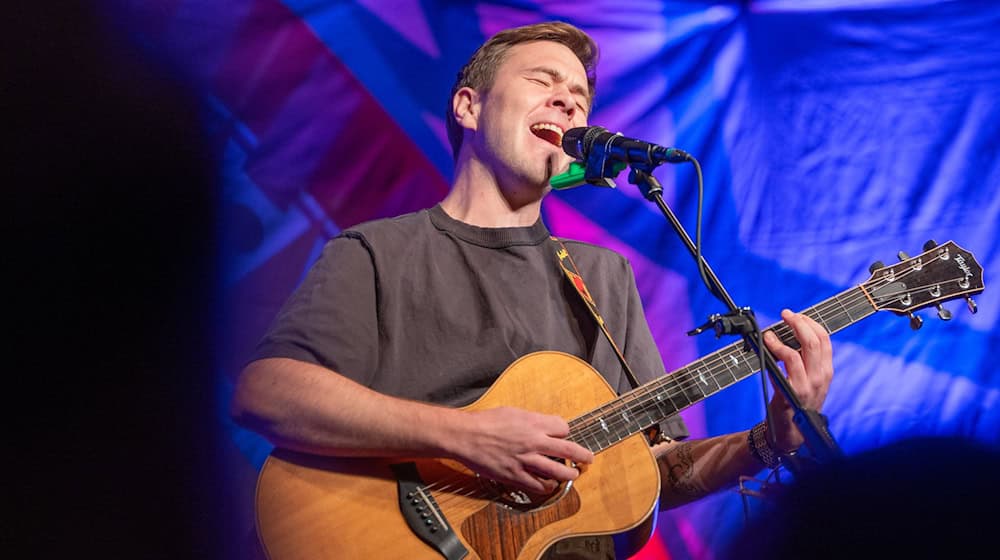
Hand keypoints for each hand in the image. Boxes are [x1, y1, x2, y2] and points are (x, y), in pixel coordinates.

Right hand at [453, 407, 593, 493]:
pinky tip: (548, 485)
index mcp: (533, 422)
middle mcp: (534, 441)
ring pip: (559, 471)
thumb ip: (530, 420)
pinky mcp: (516, 475)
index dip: (565, 432)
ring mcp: (526, 460)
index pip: (563, 428)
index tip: (563, 436)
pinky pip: (539, 485)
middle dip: (583, 455)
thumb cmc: (485, 422)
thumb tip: (541, 424)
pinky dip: (547, 487)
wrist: (466, 436)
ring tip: (573, 475)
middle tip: (588, 458)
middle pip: (570, 449)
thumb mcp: (512, 412)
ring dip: (569, 474)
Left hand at [762, 309, 833, 451]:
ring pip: (801, 350)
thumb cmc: (795, 401)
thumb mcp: (808, 380)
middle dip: (799, 322)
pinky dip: (776, 349)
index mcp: (826, 370)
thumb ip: (804, 360)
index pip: (824, 339)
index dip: (810, 323)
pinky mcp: (793, 390)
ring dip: (784, 336)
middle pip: (815, 340)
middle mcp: (821, 376)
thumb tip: (789, 334)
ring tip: (771, 332)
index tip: (797, 315)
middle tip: (786, 314)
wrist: (790, 430)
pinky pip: (786, 362)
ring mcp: (808, 384)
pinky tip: (768, 344)